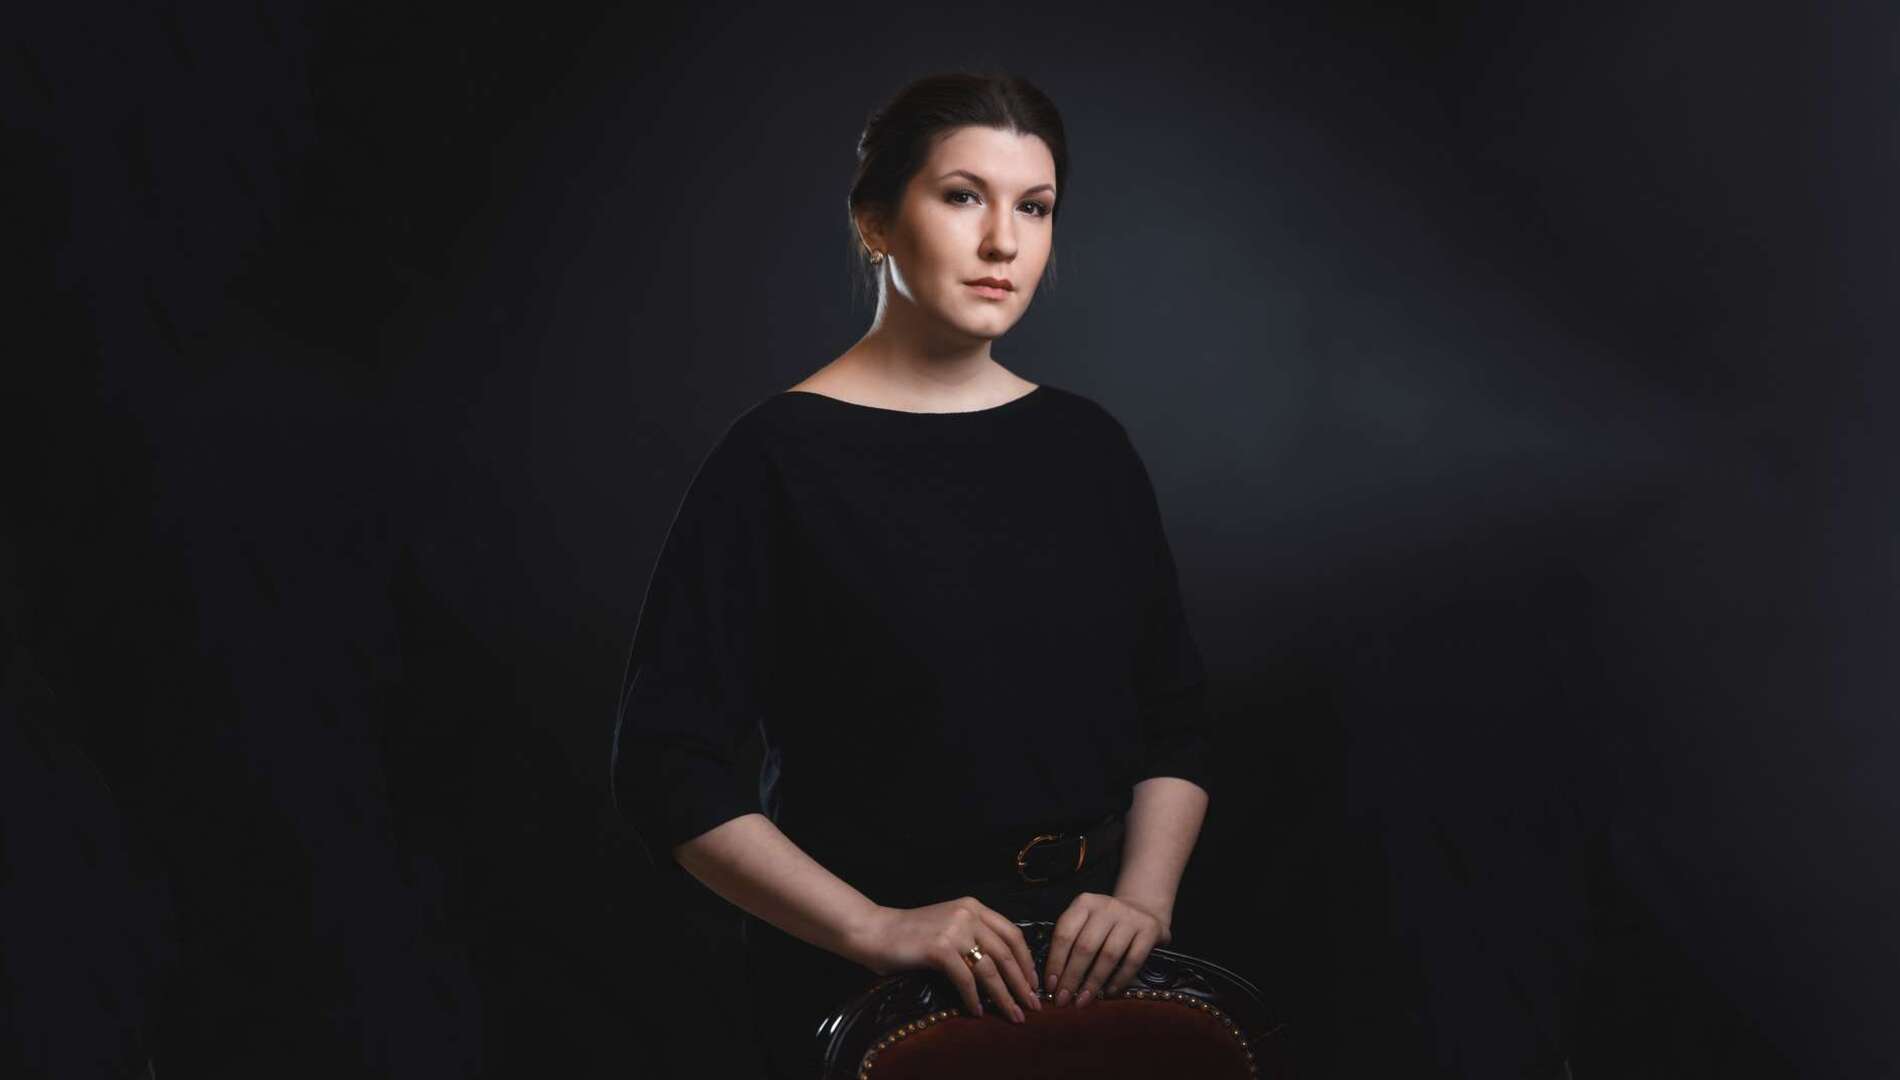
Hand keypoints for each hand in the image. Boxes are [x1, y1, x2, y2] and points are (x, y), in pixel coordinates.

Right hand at [850, 898, 1043, 1022]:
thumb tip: (1004, 968)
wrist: (874, 931)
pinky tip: (978, 1012)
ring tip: (1013, 1015)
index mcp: (974, 907)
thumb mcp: (950, 925)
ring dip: (1005, 996)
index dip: (1027, 962)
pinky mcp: (939, 949)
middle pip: (1007, 953)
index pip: (1013, 934)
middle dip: (1022, 983)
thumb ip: (975, 936)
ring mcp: (954, 930)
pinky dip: (974, 998)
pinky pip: (966, 980)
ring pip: (990, 969)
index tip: (1034, 984)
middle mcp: (968, 914)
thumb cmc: (911, 934)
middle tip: (1033, 1005)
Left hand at [1043, 892, 1170, 1007]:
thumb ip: (1071, 943)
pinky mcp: (1149, 930)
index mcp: (1084, 903)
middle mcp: (1106, 906)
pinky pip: (1133, 960)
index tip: (1051, 986)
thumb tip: (1055, 981)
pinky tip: (1109, 992)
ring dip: (1093, 982)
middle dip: (1072, 977)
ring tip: (1083, 1000)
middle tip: (1063, 1000)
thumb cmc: (1106, 923)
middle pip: (1085, 946)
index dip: (1056, 962)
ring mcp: (1130, 917)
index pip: (1064, 933)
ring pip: (1108, 955)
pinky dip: (1120, 979)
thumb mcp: (1086, 921)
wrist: (1143, 909)